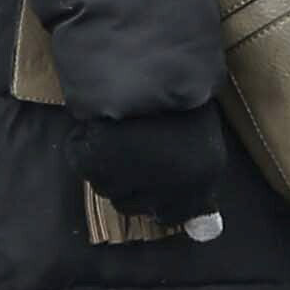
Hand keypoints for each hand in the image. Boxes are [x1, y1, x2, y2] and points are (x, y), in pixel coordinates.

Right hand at [71, 103, 229, 231]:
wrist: (150, 55)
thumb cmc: (181, 91)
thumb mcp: (200, 138)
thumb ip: (197, 184)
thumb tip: (205, 234)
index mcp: (202, 177)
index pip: (177, 214)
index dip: (163, 198)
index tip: (155, 178)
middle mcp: (169, 184)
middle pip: (136, 205)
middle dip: (133, 181)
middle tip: (135, 147)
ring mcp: (132, 174)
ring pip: (108, 188)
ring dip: (109, 164)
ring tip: (119, 131)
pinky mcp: (97, 160)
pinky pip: (83, 164)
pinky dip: (85, 146)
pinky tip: (100, 124)